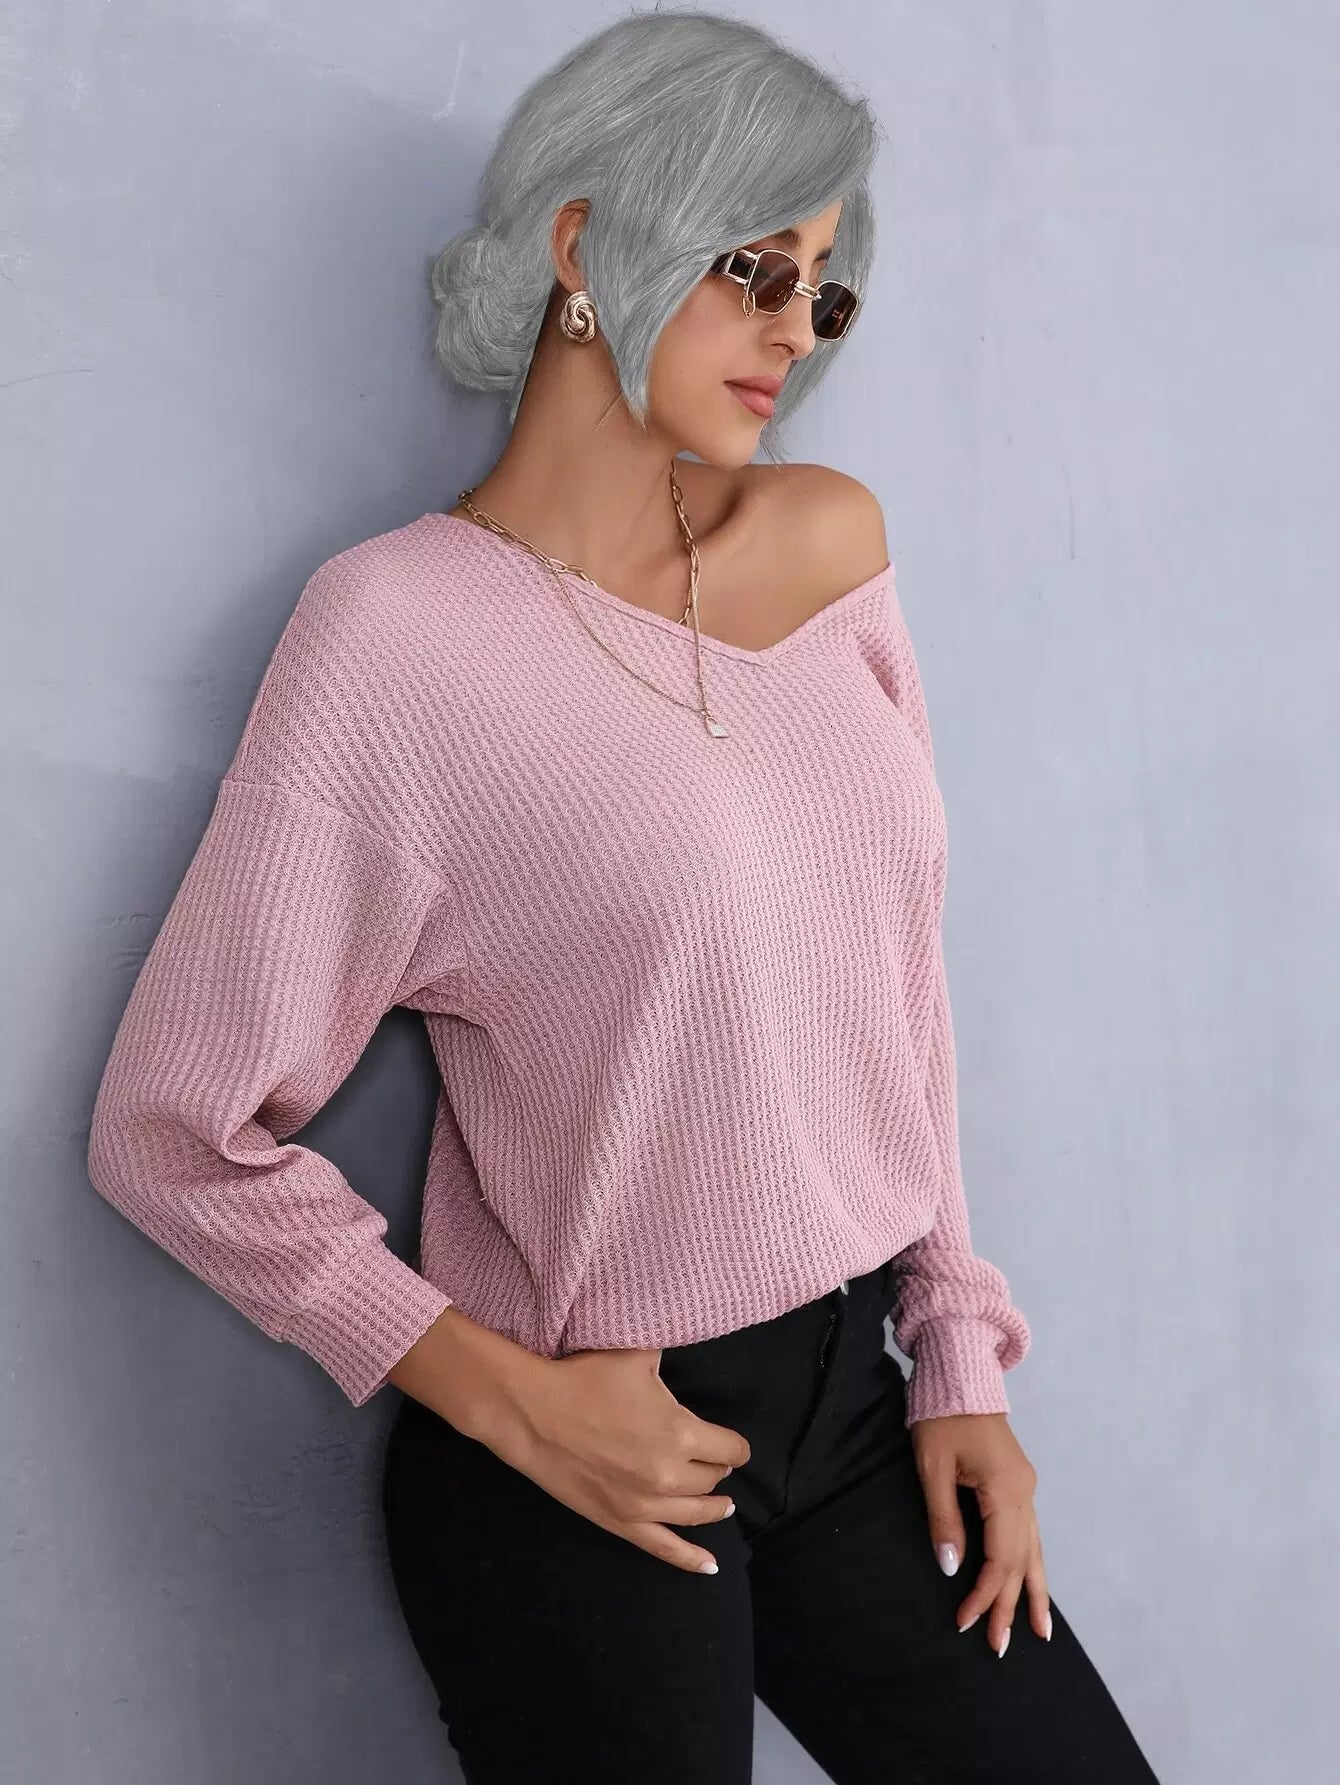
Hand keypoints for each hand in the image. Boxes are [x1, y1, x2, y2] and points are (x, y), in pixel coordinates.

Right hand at [486, 1344, 750, 1575]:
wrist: (535, 1413)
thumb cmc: (587, 1379)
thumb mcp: (638, 1355)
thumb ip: (671, 1355)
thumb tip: (691, 1338)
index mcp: (681, 1433)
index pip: (730, 1448)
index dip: (735, 1444)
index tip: (732, 1442)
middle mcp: (670, 1475)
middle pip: (712, 1479)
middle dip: (717, 1469)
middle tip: (713, 1460)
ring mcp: (645, 1505)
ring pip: (695, 1513)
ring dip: (713, 1508)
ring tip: (723, 1505)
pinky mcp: (621, 1522)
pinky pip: (664, 1549)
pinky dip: (690, 1559)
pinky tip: (711, 1567)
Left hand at [909, 1411, 1050, 1656]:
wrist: (960, 1374)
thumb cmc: (941, 1415)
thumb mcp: (932, 1466)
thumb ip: (943, 1518)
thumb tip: (952, 1567)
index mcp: (1005, 1490)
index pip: (999, 1558)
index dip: (983, 1594)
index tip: (965, 1622)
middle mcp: (1024, 1493)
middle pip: (1020, 1561)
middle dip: (1008, 1605)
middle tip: (997, 1647)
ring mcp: (1026, 1488)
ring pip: (1034, 1549)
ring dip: (1031, 1590)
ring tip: (1039, 1632)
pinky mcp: (1019, 1483)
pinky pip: (1031, 1533)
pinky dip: (1033, 1562)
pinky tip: (1034, 1582)